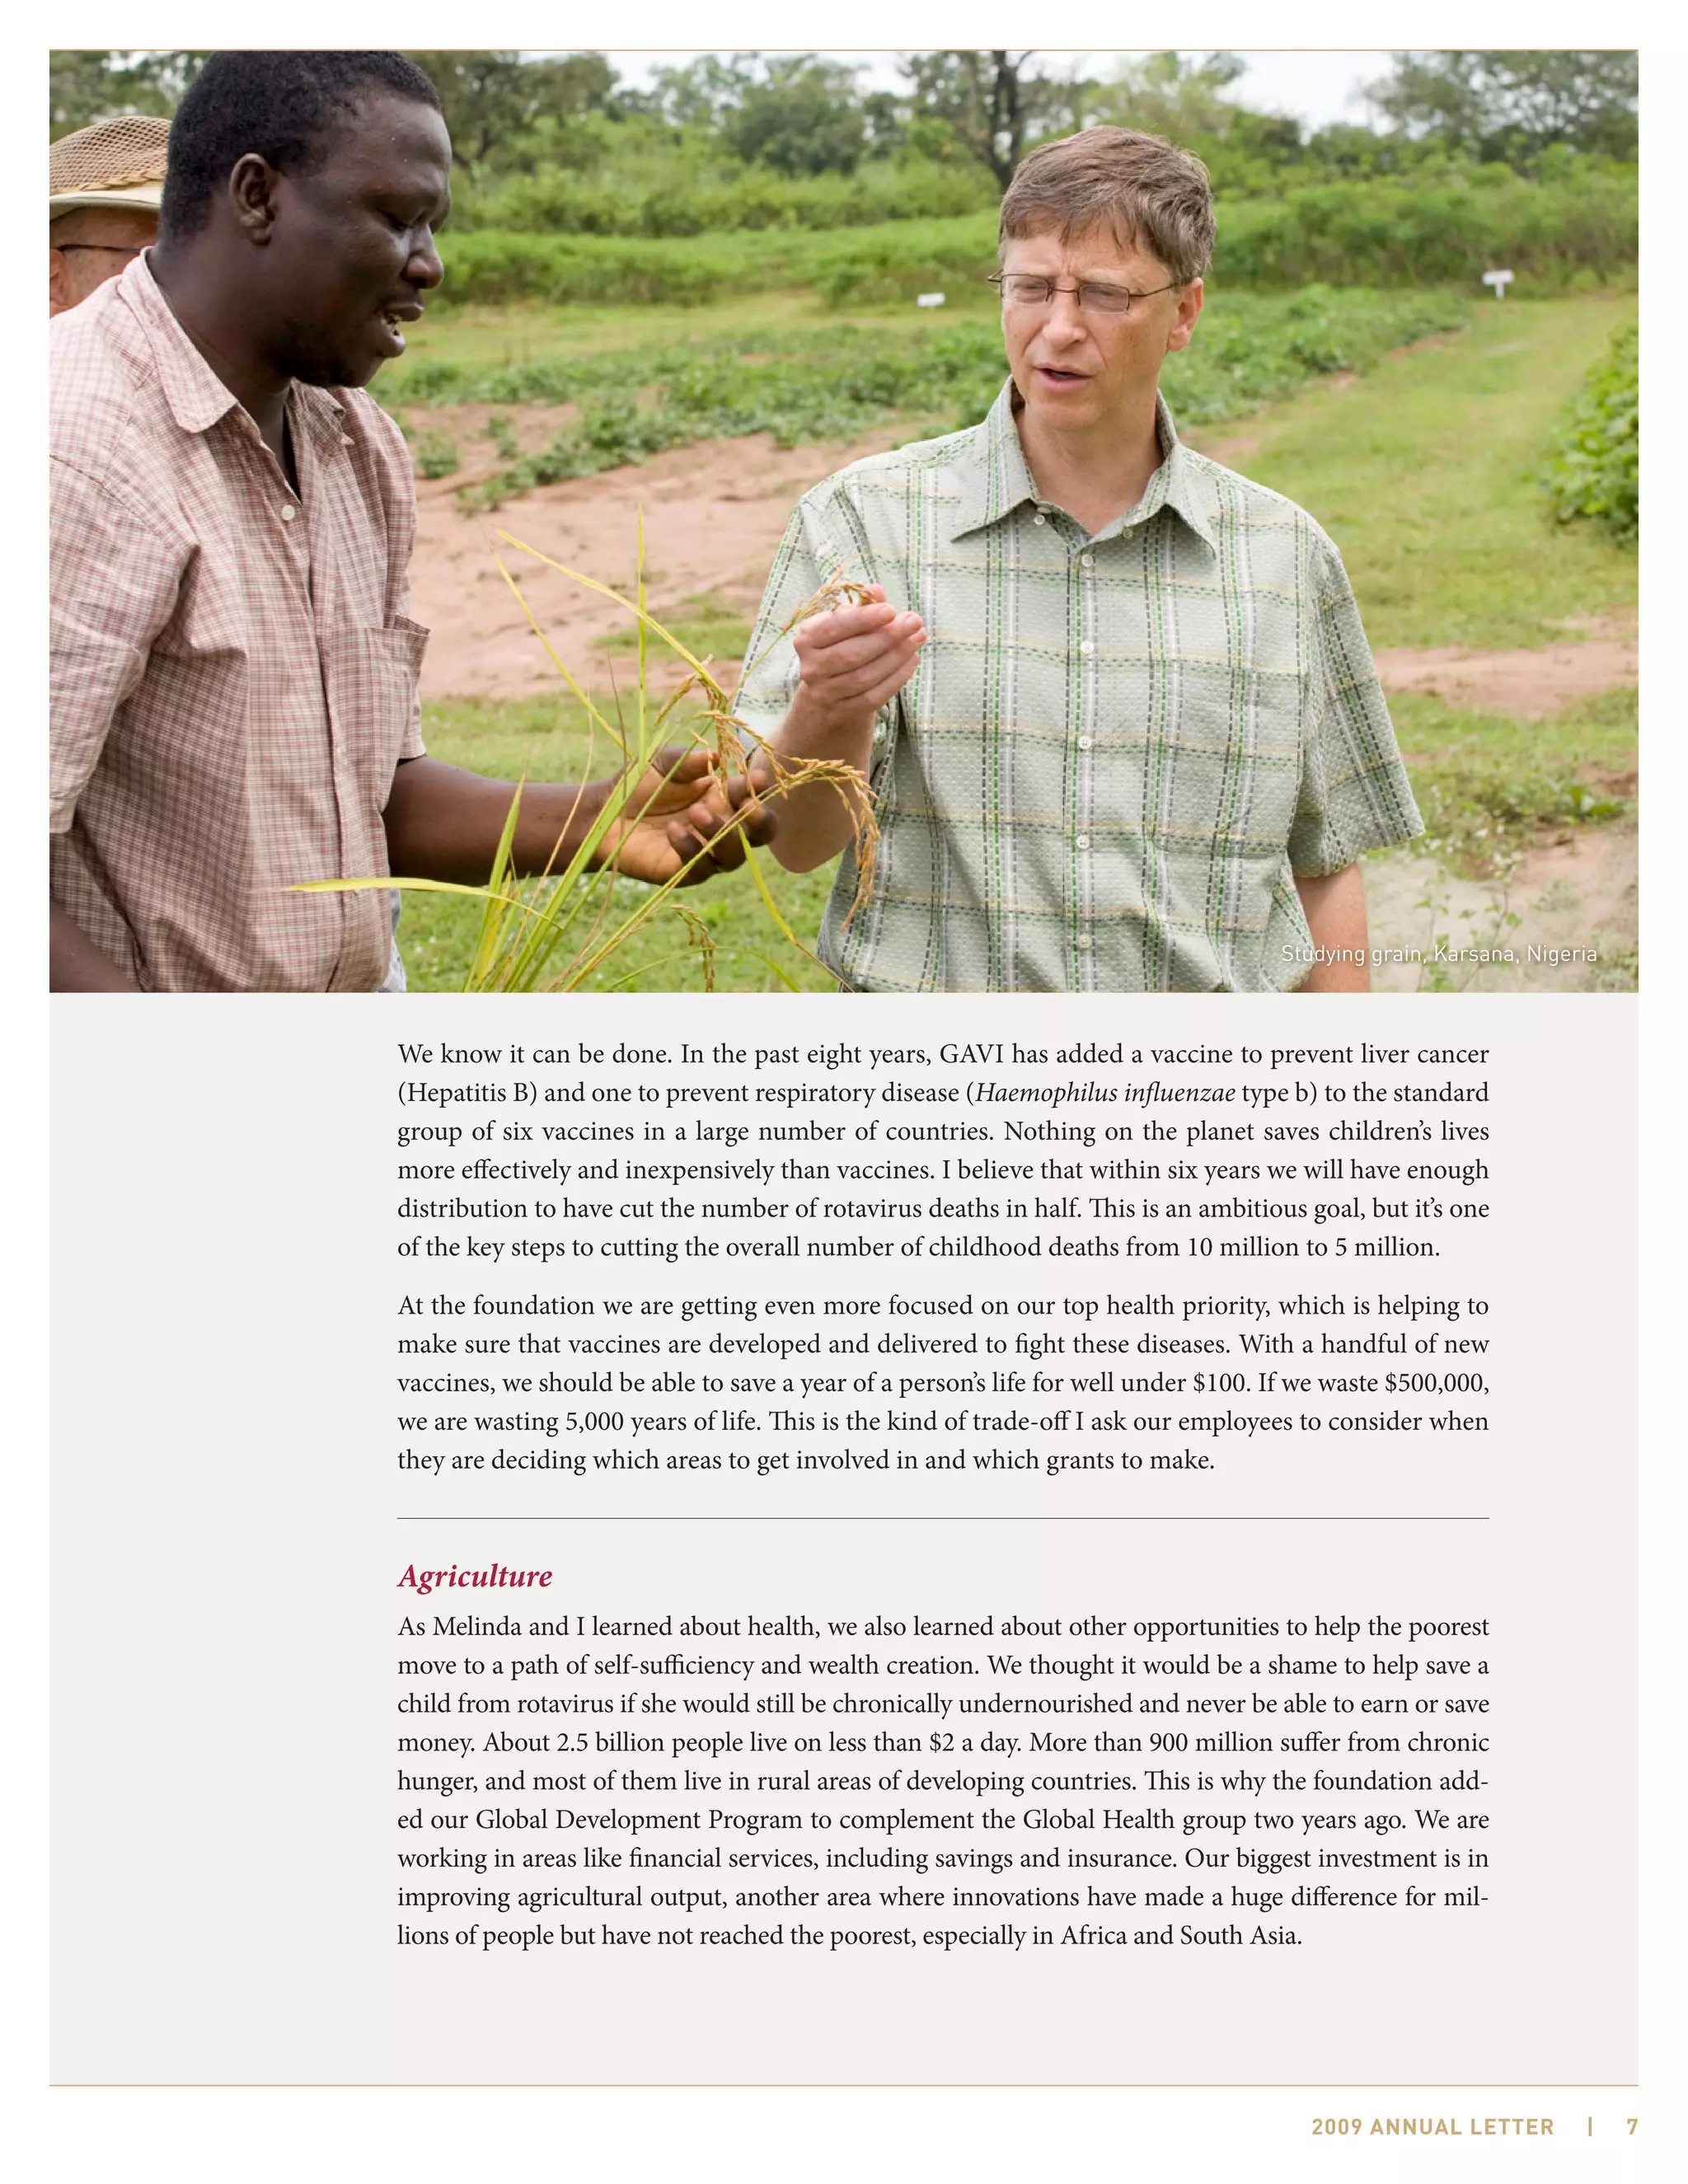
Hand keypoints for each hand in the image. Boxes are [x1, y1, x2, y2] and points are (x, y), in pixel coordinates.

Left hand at [598, 746, 774, 887]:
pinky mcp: (686, 872)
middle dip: (762, 821)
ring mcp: (706, 852)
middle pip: (762, 834)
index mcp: (722, 798)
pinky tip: (672, 831)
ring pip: (736, 855)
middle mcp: (721, 827)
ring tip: (696, 814)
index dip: (759, 790)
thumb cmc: (636, 785)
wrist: (603, 814)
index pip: (753, 797)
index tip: (755, 779)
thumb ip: (688, 761)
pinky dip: (691, 848)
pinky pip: (703, 867)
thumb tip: (717, 758)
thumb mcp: (661, 763)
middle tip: (748, 807)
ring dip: (724, 834)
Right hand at [790, 584, 925, 736]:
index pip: (833, 627)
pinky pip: (875, 696)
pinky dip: (897, 678)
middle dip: (887, 637)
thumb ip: (860, 607)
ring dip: (897, 656)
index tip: (890, 610)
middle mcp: (811, 667)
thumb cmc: (839, 646)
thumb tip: (875, 589)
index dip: (863, 619)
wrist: (827, 693)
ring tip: (918, 638)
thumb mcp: (844, 624)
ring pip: (865, 676)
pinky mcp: (845, 711)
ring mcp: (826, 693)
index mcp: (807, 639)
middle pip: (852, 654)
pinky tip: (912, 660)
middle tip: (914, 622)